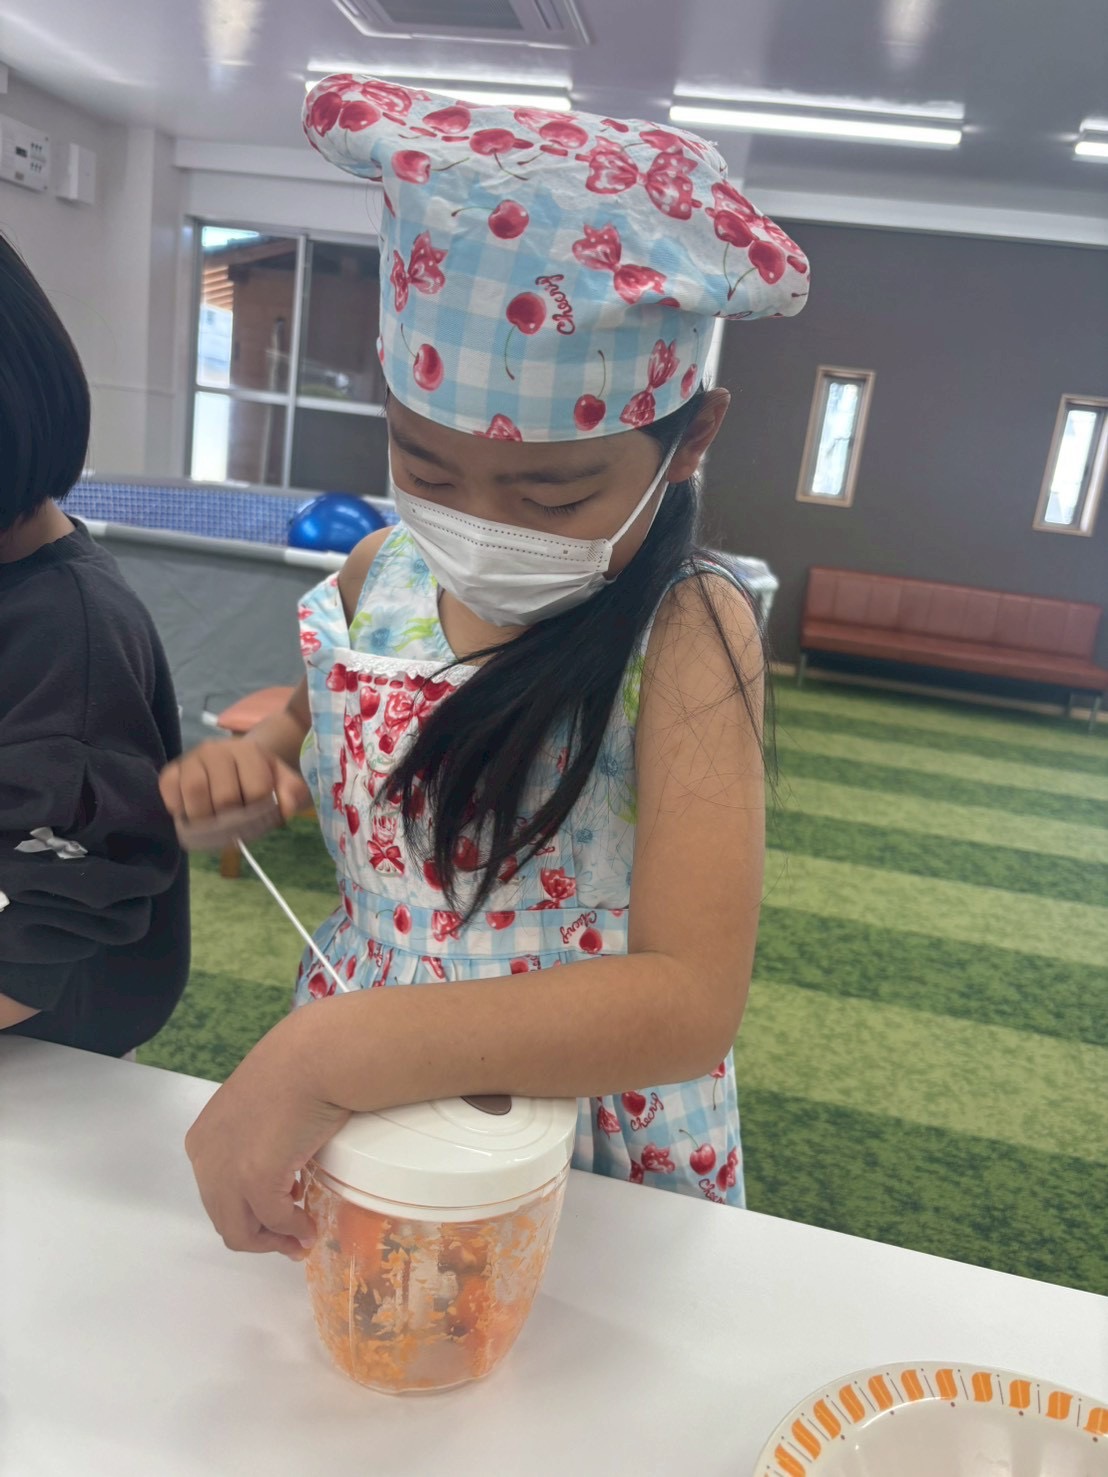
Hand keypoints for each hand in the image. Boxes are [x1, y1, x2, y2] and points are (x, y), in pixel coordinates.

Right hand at [160, 738, 309, 824]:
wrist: (232, 763)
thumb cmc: (259, 777)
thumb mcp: (283, 782)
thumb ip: (292, 793)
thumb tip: (285, 808)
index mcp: (249, 752)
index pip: (257, 790)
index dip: (259, 812)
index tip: (257, 817)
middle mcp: (217, 750)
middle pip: (225, 797)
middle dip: (231, 821)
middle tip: (233, 827)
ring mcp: (191, 758)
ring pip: (195, 793)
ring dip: (204, 818)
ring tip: (211, 825)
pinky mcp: (170, 770)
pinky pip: (169, 792)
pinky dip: (178, 809)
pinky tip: (190, 814)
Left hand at [185, 1013, 350, 1257]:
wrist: (313, 1058)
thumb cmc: (295, 1072)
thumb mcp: (258, 1111)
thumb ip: (254, 1142)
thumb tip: (278, 1173)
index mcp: (202, 1141)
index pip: (216, 1194)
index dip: (246, 1210)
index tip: (275, 1215)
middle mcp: (205, 1160)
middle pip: (225, 1219)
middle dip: (259, 1235)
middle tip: (291, 1239)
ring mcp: (227, 1172)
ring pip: (241, 1232)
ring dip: (273, 1240)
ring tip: (299, 1238)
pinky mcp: (255, 1181)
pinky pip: (275, 1221)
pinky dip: (293, 1230)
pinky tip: (308, 1225)